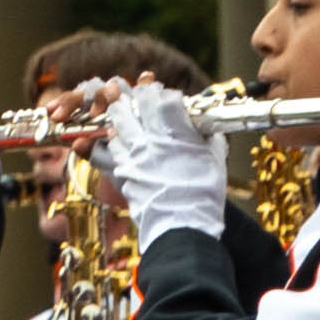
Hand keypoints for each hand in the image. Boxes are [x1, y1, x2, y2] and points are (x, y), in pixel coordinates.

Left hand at [101, 80, 225, 242]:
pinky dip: (108, 140)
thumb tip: (209, 128)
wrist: (183, 226)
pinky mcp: (120, 169)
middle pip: (135, 102)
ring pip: (115, 119)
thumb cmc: (204, 196)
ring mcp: (133, 153)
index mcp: (178, 135)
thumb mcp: (216, 163)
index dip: (163, 94)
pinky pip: (103, 146)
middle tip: (143, 101)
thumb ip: (211, 140)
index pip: (163, 98)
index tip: (166, 97)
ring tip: (126, 117)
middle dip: (138, 97)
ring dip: (120, 114)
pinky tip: (116, 142)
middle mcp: (152, 139)